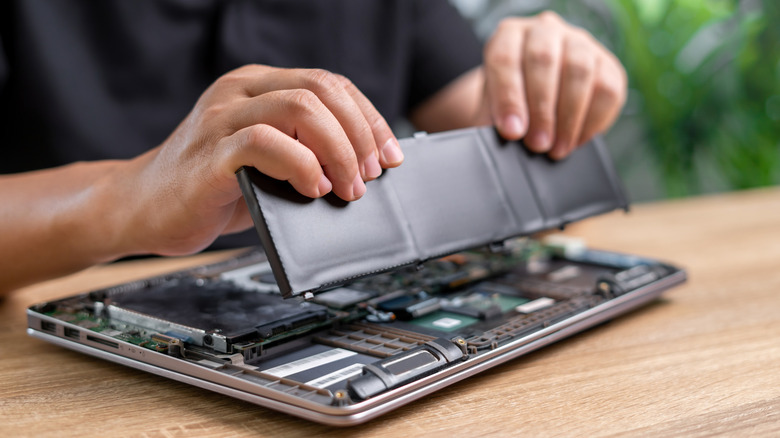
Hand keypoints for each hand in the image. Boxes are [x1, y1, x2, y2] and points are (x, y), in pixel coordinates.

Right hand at [116, 65, 402, 255]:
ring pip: (300, 108)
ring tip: (348, 187)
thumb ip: (304, 151)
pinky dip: (301, 165)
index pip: (330, 84)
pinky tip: (313, 188)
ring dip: (339, 150)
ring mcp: (221, 118)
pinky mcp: (210, 153)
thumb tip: (364, 169)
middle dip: (360, 134)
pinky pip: (266, 143)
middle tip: (372, 175)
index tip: (390, 153)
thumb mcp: (266, 161)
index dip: (368, 117)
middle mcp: (240, 91)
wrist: (140, 208)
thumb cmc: (208, 188)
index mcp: (258, 86)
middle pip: (322, 90)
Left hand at [482, 11, 626, 158]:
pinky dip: (593, 121)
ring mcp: (579, 43)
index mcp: (508, 36)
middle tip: (537, 144)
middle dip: (541, 109)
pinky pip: (608, 89)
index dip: (508, 97)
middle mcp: (544, 31)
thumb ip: (494, 118)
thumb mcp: (490, 109)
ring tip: (557, 148)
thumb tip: (511, 134)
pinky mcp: (607, 64)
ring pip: (580, 71)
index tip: (512, 132)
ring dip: (569, 117)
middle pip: (543, 60)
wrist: (532, 102)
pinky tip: (577, 140)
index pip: (505, 58)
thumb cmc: (508, 104)